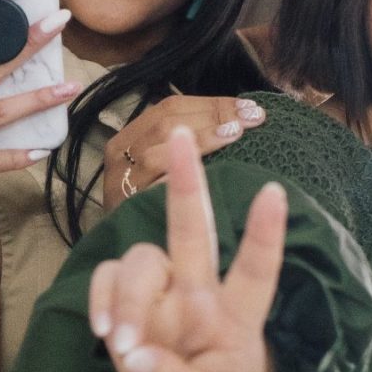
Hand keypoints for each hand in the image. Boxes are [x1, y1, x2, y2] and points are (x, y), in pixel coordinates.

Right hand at [87, 126, 288, 371]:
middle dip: (187, 181)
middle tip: (183, 134)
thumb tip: (132, 355)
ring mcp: (164, 291)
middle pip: (194, 229)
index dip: (263, 235)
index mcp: (237, 318)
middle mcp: (201, 293)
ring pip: (139, 262)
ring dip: (124, 299)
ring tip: (120, 342)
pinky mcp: (130, 298)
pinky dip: (100, 300)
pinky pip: (107, 277)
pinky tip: (104, 332)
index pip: (255, 271)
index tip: (275, 193)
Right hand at [102, 93, 265, 212]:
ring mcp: (120, 184)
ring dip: (199, 141)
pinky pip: (152, 191)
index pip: (172, 109)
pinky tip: (208, 175)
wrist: (121, 265)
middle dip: (212, 117)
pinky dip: (178, 180)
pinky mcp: (123, 211)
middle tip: (252, 118)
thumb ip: (189, 147)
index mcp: (130, 137)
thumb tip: (238, 122)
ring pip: (157, 153)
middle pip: (166, 125)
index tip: (250, 108)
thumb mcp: (158, 170)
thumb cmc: (148, 209)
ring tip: (234, 135)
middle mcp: (121, 157)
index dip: (212, 105)